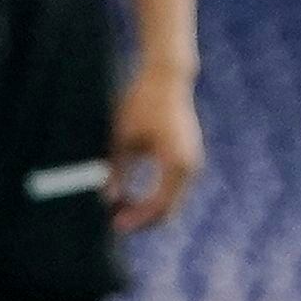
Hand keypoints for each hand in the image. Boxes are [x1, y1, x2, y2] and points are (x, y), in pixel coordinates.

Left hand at [110, 67, 204, 233]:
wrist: (167, 77)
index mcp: (175, 163)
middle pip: (169, 209)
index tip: (113, 223)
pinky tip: (132, 196)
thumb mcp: (122, 138)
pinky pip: (173, 187)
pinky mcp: (189, 157)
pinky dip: (155, 196)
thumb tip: (107, 200)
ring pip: (172, 200)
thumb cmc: (141, 104)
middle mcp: (190, 166)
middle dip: (142, 218)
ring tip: (119, 206)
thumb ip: (115, 171)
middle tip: (115, 221)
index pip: (158, 206)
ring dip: (147, 208)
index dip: (135, 218)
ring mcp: (193, 162)